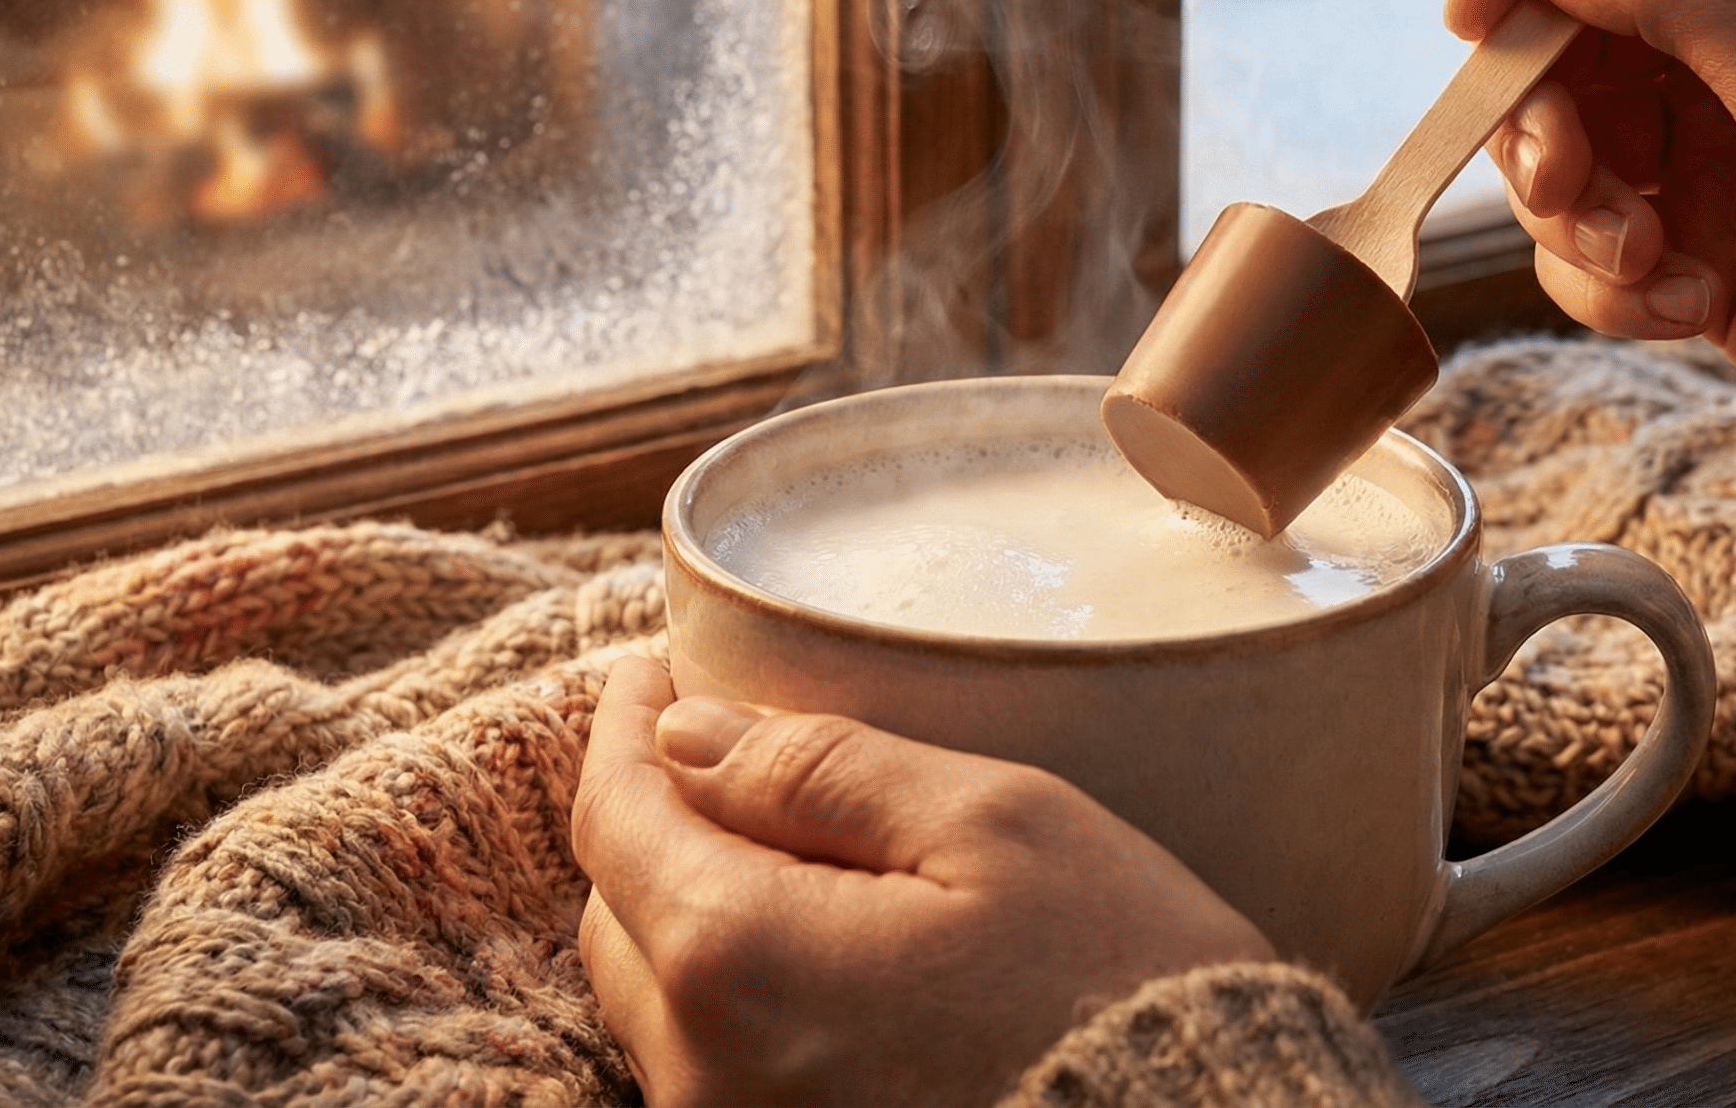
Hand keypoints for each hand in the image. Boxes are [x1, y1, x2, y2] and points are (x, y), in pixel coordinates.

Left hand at [571, 658, 1275, 1107]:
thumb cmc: (1120, 979)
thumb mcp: (992, 825)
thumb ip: (821, 770)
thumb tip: (686, 734)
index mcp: (737, 959)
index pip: (615, 819)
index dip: (626, 728)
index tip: (654, 668)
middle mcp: (704, 1071)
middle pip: (621, 915)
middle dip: (657, 818)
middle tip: (717, 741)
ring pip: (662, 999)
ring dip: (694, 909)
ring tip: (773, 838)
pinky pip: (718, 1065)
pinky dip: (739, 991)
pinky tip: (813, 943)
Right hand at [1445, 0, 1735, 499]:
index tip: (1475, 19)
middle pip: (1571, 23)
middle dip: (1547, 109)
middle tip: (1565, 176)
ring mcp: (1722, 135)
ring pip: (1566, 140)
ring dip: (1576, 209)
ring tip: (1644, 262)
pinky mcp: (1699, 238)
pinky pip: (1592, 241)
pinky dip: (1613, 281)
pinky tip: (1687, 309)